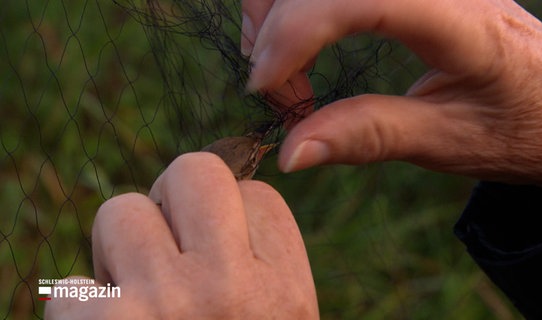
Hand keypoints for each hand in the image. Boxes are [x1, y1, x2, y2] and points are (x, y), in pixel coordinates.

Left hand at [45, 153, 318, 318]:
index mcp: (285, 296)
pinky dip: (84, 309)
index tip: (221, 254)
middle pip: (194, 171)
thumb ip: (262, 266)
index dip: (232, 217)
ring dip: (121, 254)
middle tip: (169, 250)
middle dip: (174, 201)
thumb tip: (225, 192)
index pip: (258, 196)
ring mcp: (164, 303)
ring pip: (122, 211)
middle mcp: (231, 291)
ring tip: (135, 300)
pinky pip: (70, 283)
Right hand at [244, 0, 541, 192]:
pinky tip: (297, 51)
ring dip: (275, 15)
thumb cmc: (518, 126)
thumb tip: (290, 153)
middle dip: (275, 30)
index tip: (266, 90)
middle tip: (279, 96)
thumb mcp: (447, 142)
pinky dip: (292, 11)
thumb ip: (369, 137)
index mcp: (463, 21)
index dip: (296, 33)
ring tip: (283, 76)